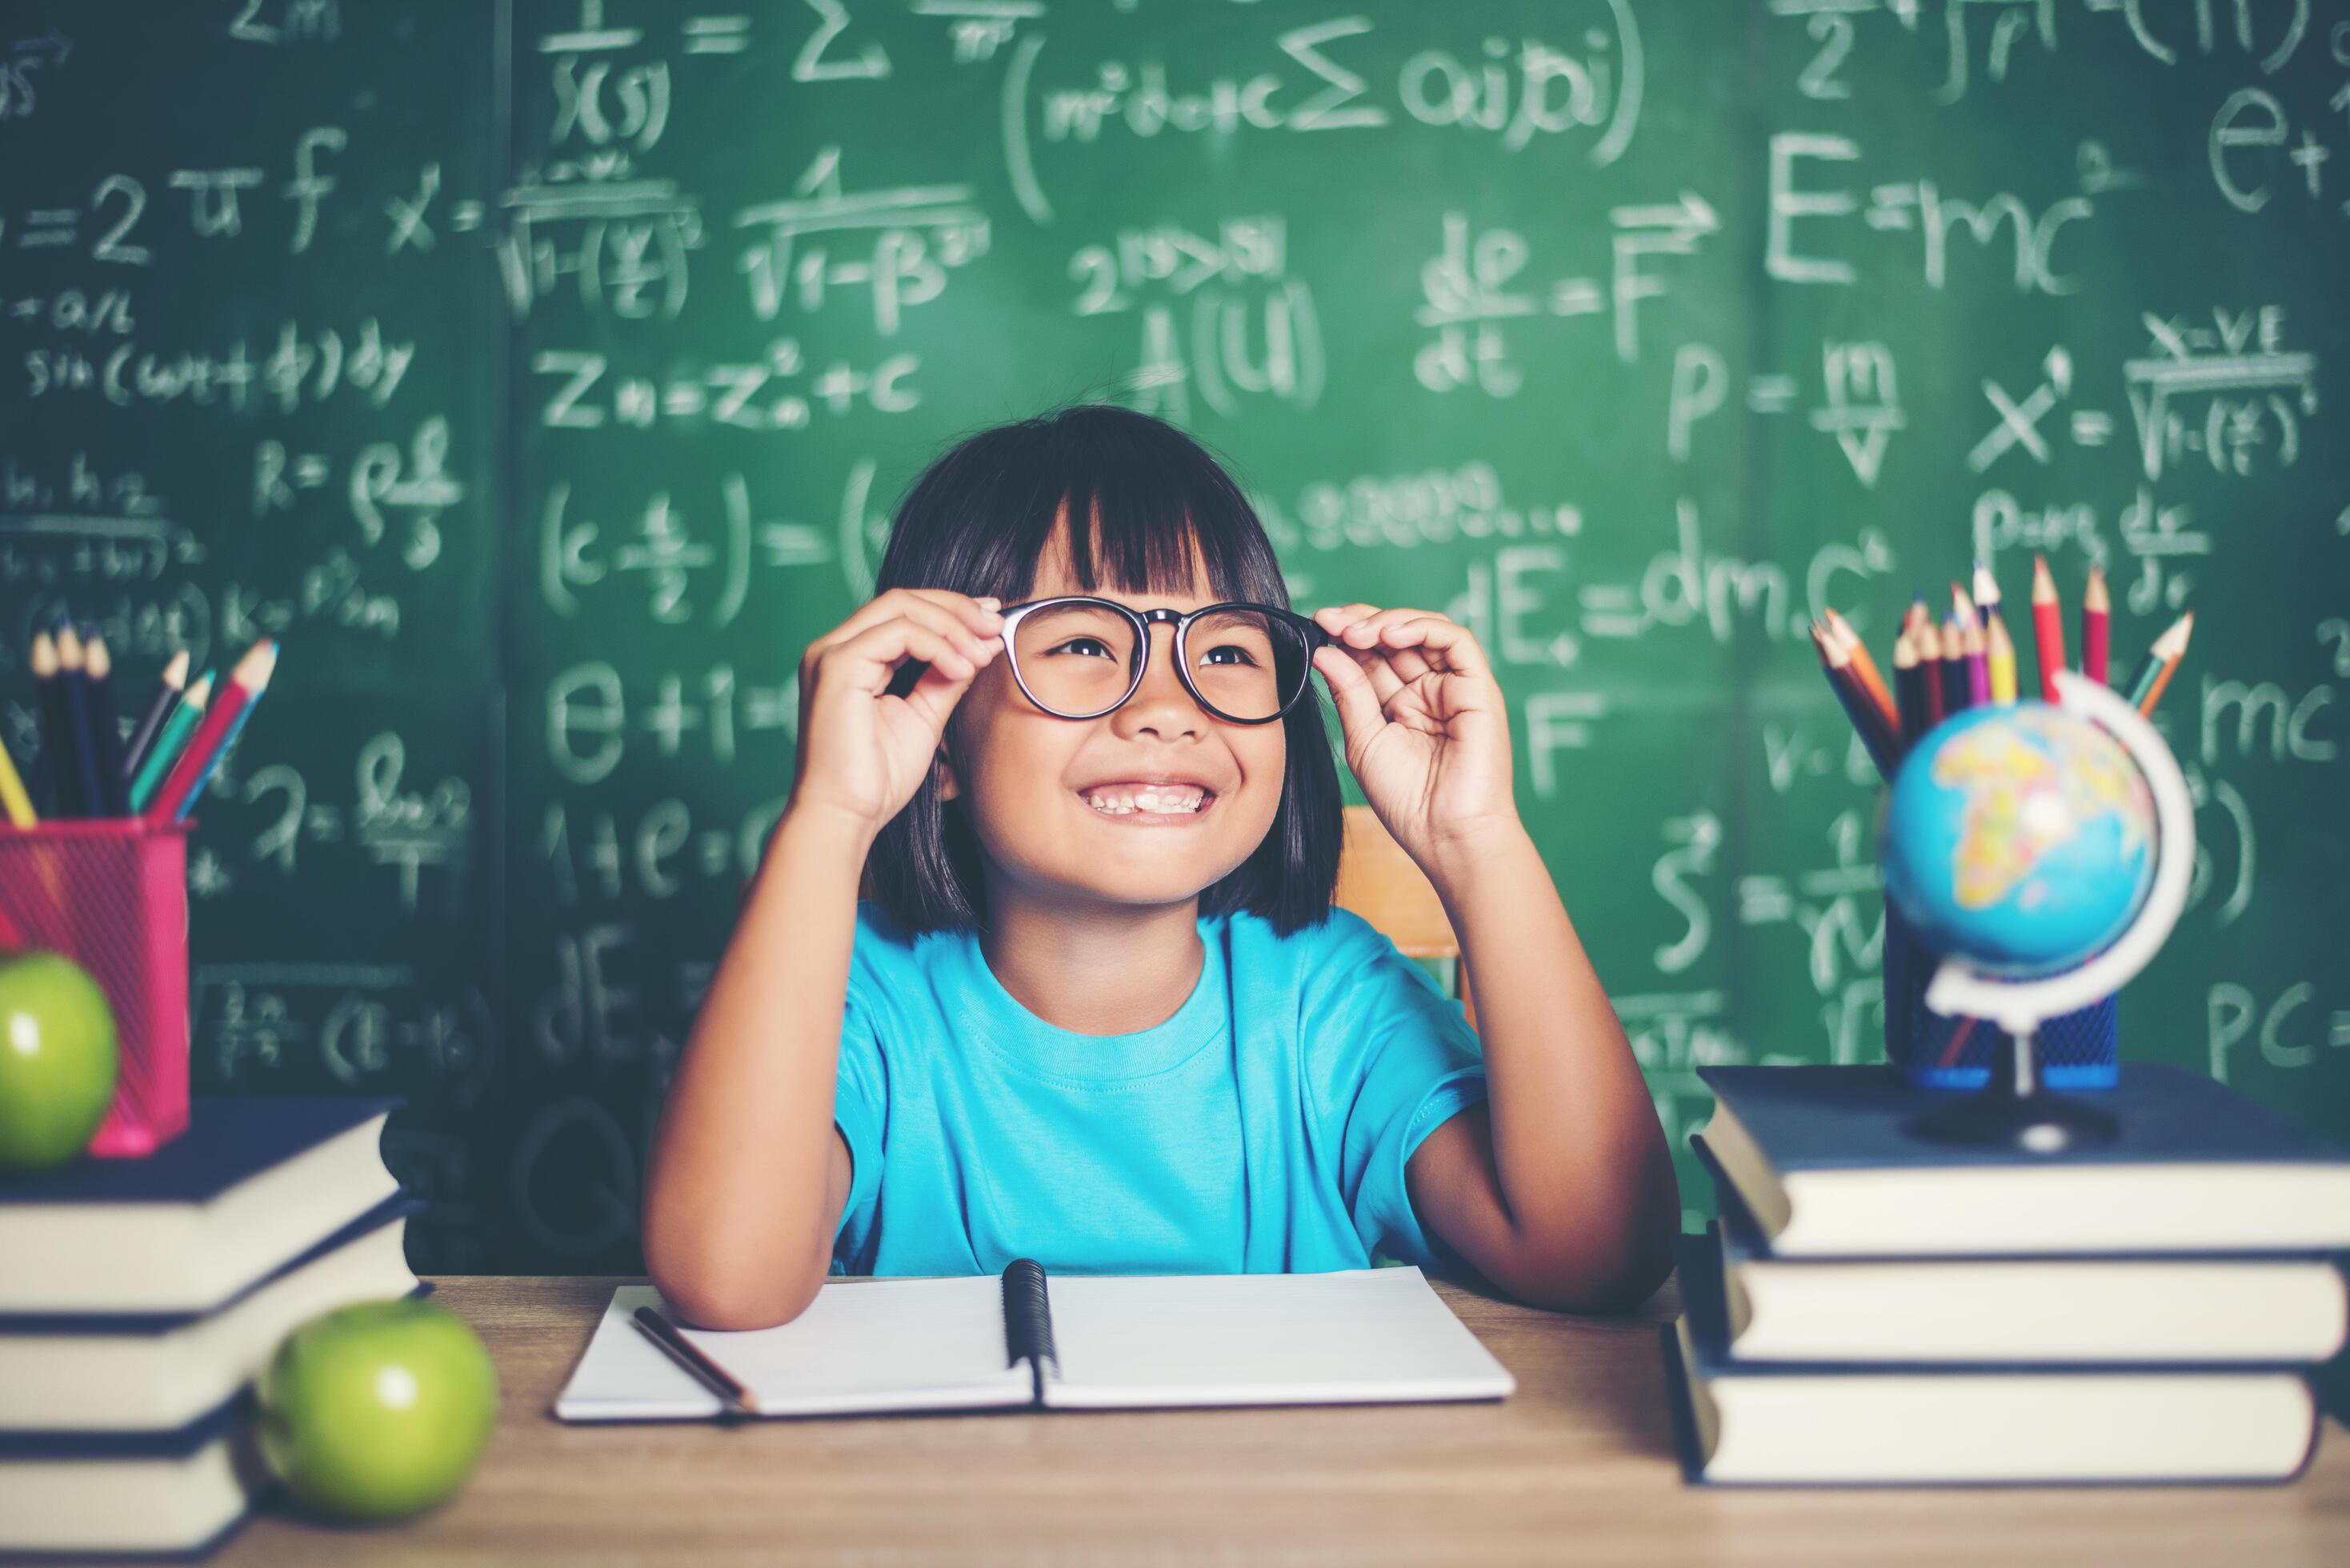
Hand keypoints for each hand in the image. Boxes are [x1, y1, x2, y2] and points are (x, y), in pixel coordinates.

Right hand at [789, 588, 1004, 840]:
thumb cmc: (877, 778)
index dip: (951, 610)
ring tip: (983, 654)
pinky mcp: (836, 666)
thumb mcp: (924, 717)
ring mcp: (831, 654)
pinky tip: (962, 668)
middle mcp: (834, 647)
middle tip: (995, 626)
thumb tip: (982, 646)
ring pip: (900, 607)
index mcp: (851, 658)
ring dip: (952, 626)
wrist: (845, 816)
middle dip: (956, 609)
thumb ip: (946, 679)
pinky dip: (937, 645)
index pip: (903, 612)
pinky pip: (898, 633)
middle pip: (902, 599)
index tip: (992, 620)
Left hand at [1311, 604, 1519, 877]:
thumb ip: (1350, 693)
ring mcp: (1454, 688)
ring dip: (1387, 622)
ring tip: (1356, 630)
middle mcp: (1427, 691)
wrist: (1446, 835)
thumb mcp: (1364, 741)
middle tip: (1330, 620)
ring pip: (1426, 631)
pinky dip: (1424, 628)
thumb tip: (1325, 650)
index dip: (1346, 636)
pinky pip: (1457, 641)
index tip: (1317, 624)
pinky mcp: (1479, 689)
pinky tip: (1390, 635)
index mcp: (1399, 705)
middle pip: (1396, 637)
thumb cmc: (1407, 800)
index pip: (1373, 655)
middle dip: (1360, 622)